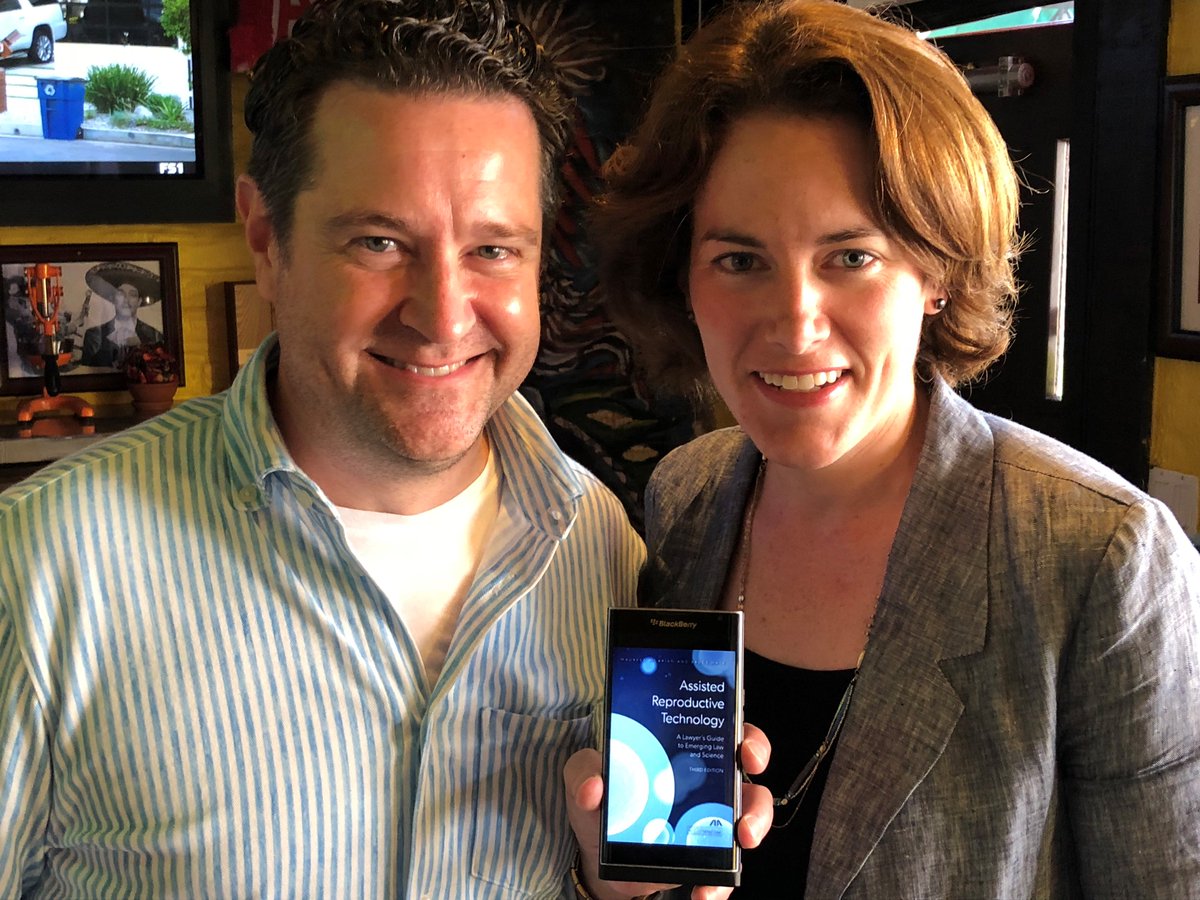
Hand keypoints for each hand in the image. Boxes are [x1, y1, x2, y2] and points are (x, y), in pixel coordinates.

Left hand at [564, 724, 772, 899]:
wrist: (595, 853)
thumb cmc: (600, 801)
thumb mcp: (584, 778)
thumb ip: (583, 773)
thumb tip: (593, 786)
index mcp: (684, 751)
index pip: (728, 734)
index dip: (748, 739)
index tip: (745, 751)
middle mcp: (706, 783)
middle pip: (750, 782)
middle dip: (757, 799)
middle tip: (744, 815)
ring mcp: (708, 820)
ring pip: (748, 822)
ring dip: (752, 833)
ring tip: (739, 845)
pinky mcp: (703, 857)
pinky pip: (723, 872)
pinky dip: (719, 885)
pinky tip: (703, 893)